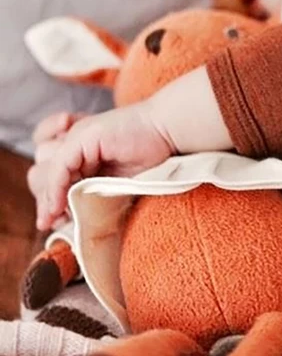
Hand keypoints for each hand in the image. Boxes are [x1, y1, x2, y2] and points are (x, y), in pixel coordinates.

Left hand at [28, 103, 175, 231]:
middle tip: (52, 219)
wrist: (169, 134)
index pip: (49, 175)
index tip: (50, 221)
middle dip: (44, 198)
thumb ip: (91, 193)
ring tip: (57, 215)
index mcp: (82, 151)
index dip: (48, 198)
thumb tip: (67, 218)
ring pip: (42, 168)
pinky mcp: (82, 136)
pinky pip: (59, 167)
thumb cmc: (151, 157)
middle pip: (39, 172)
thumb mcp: (114, 181)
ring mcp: (76, 137)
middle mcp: (74, 141)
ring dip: (48, 195)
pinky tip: (60, 206)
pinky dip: (56, 189)